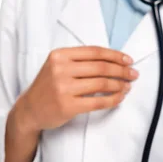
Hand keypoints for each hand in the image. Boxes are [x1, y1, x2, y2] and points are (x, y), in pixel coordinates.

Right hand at [10, 46, 138, 132]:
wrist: (29, 110)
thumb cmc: (48, 86)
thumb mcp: (57, 65)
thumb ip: (80, 60)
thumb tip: (114, 60)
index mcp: (59, 55)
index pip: (94, 52)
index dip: (115, 55)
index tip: (128, 60)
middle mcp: (60, 69)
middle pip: (101, 67)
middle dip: (122, 70)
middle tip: (133, 74)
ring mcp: (63, 88)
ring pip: (101, 84)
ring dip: (119, 85)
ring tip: (128, 86)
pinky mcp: (68, 106)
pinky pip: (98, 102)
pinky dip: (113, 99)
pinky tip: (119, 98)